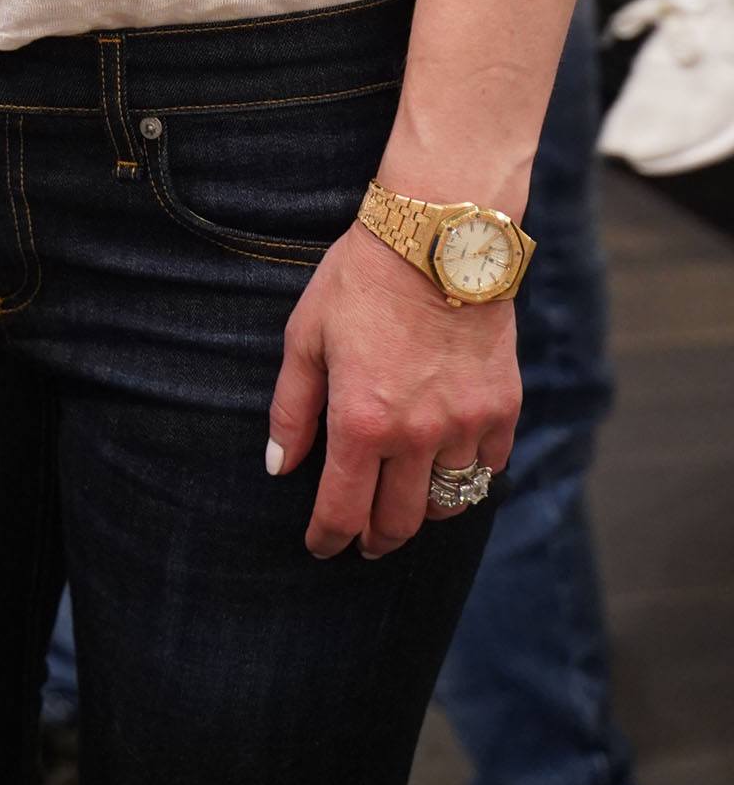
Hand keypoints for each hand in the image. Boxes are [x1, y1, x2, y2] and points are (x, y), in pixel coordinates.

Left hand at [267, 222, 519, 558]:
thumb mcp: (306, 337)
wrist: (438, 237)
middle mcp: (417, 435)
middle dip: (374, 539)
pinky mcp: (503, 407)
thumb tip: (281, 468)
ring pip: (446, 503)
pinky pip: (486, 467)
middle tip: (363, 540)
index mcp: (360, 421)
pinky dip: (466, 476)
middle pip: (398, 522)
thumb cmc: (361, 280)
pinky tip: (448, 465)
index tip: (321, 547)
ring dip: (421, 512)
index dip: (327, 538)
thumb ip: (292, 409)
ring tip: (404, 503)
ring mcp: (465, 424)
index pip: (342, 510)